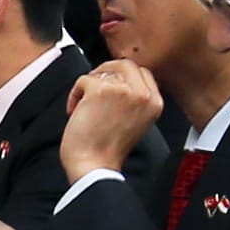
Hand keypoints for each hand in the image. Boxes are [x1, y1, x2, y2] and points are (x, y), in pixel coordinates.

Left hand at [61, 60, 164, 179]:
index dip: (122, 75)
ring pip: (102, 71)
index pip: (141, 72)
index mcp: (155, 102)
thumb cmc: (108, 148)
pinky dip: (74, 95)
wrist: (95, 165)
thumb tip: (117, 78)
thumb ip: (133, 99)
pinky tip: (75, 112)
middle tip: (92, 86)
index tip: (108, 84)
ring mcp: (123, 90)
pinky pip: (83, 80)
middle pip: (125, 64)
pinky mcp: (101, 90)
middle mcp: (143, 94)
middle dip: (105, 71)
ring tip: (83, 107)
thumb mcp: (135, 120)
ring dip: (88, 86)